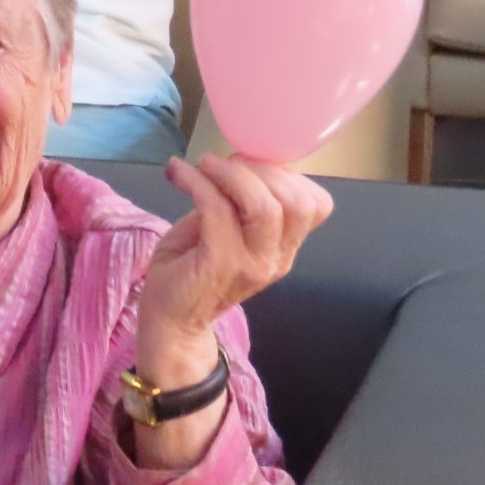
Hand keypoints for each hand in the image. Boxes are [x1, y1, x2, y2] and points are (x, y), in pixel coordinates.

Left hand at [135, 153, 333, 379]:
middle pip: (296, 202)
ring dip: (231, 174)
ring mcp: (251, 264)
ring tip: (203, 167)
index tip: (248, 163)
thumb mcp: (223, 229)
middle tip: (222, 163)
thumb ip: (237, 201)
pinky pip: (217, 209)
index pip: (315, 205)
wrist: (169, 322)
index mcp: (283, 249)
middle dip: (260, 170)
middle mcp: (276, 259)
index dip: (286, 174)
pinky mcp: (219, 263)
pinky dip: (196, 182)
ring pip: (265, 206)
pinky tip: (177, 174)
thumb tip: (234, 163)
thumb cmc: (190, 270)